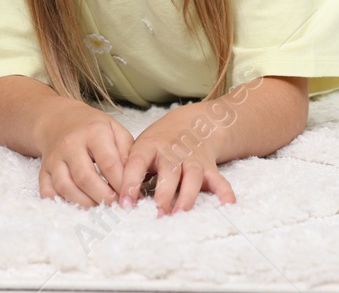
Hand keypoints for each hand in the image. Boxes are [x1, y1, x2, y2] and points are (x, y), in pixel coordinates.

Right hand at [35, 99, 134, 208]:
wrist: (59, 119)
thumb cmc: (93, 128)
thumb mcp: (115, 130)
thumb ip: (127, 152)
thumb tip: (132, 180)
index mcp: (94, 132)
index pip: (109, 163)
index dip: (121, 184)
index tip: (130, 197)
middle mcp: (71, 144)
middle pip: (85, 177)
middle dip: (103, 197)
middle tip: (116, 206)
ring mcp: (54, 158)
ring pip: (65, 187)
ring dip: (84, 203)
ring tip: (100, 208)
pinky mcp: (43, 170)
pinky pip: (47, 191)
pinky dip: (60, 202)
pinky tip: (76, 206)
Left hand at [119, 102, 236, 214]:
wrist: (192, 123)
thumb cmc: (158, 143)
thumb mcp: (139, 147)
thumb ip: (129, 169)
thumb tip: (112, 196)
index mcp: (149, 146)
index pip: (137, 163)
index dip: (130, 182)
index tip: (124, 204)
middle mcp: (172, 152)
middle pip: (169, 171)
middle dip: (163, 194)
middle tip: (156, 215)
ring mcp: (192, 159)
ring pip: (192, 177)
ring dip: (187, 197)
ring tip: (179, 215)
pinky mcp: (209, 167)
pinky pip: (219, 180)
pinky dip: (224, 192)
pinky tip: (226, 206)